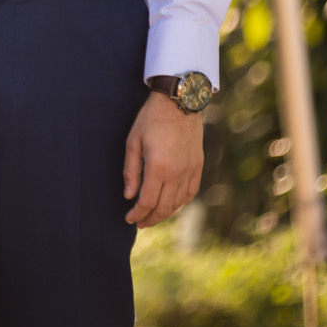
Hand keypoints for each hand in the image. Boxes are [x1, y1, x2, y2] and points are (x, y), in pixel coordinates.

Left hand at [123, 91, 204, 227]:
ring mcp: (190, 170)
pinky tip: (171, 205)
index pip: (147, 201)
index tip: (128, 218)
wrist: (179, 103)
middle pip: (163, 207)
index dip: (137, 214)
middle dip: (150, 218)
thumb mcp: (133, 142)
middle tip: (139, 223)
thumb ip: (131, 171)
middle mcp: (177, 173)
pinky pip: (190, 192)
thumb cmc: (151, 120)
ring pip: (178, 203)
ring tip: (152, 216)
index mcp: (159, 168)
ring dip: (164, 213)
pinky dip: (180, 202)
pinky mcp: (198, 166)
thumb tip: (129, 196)